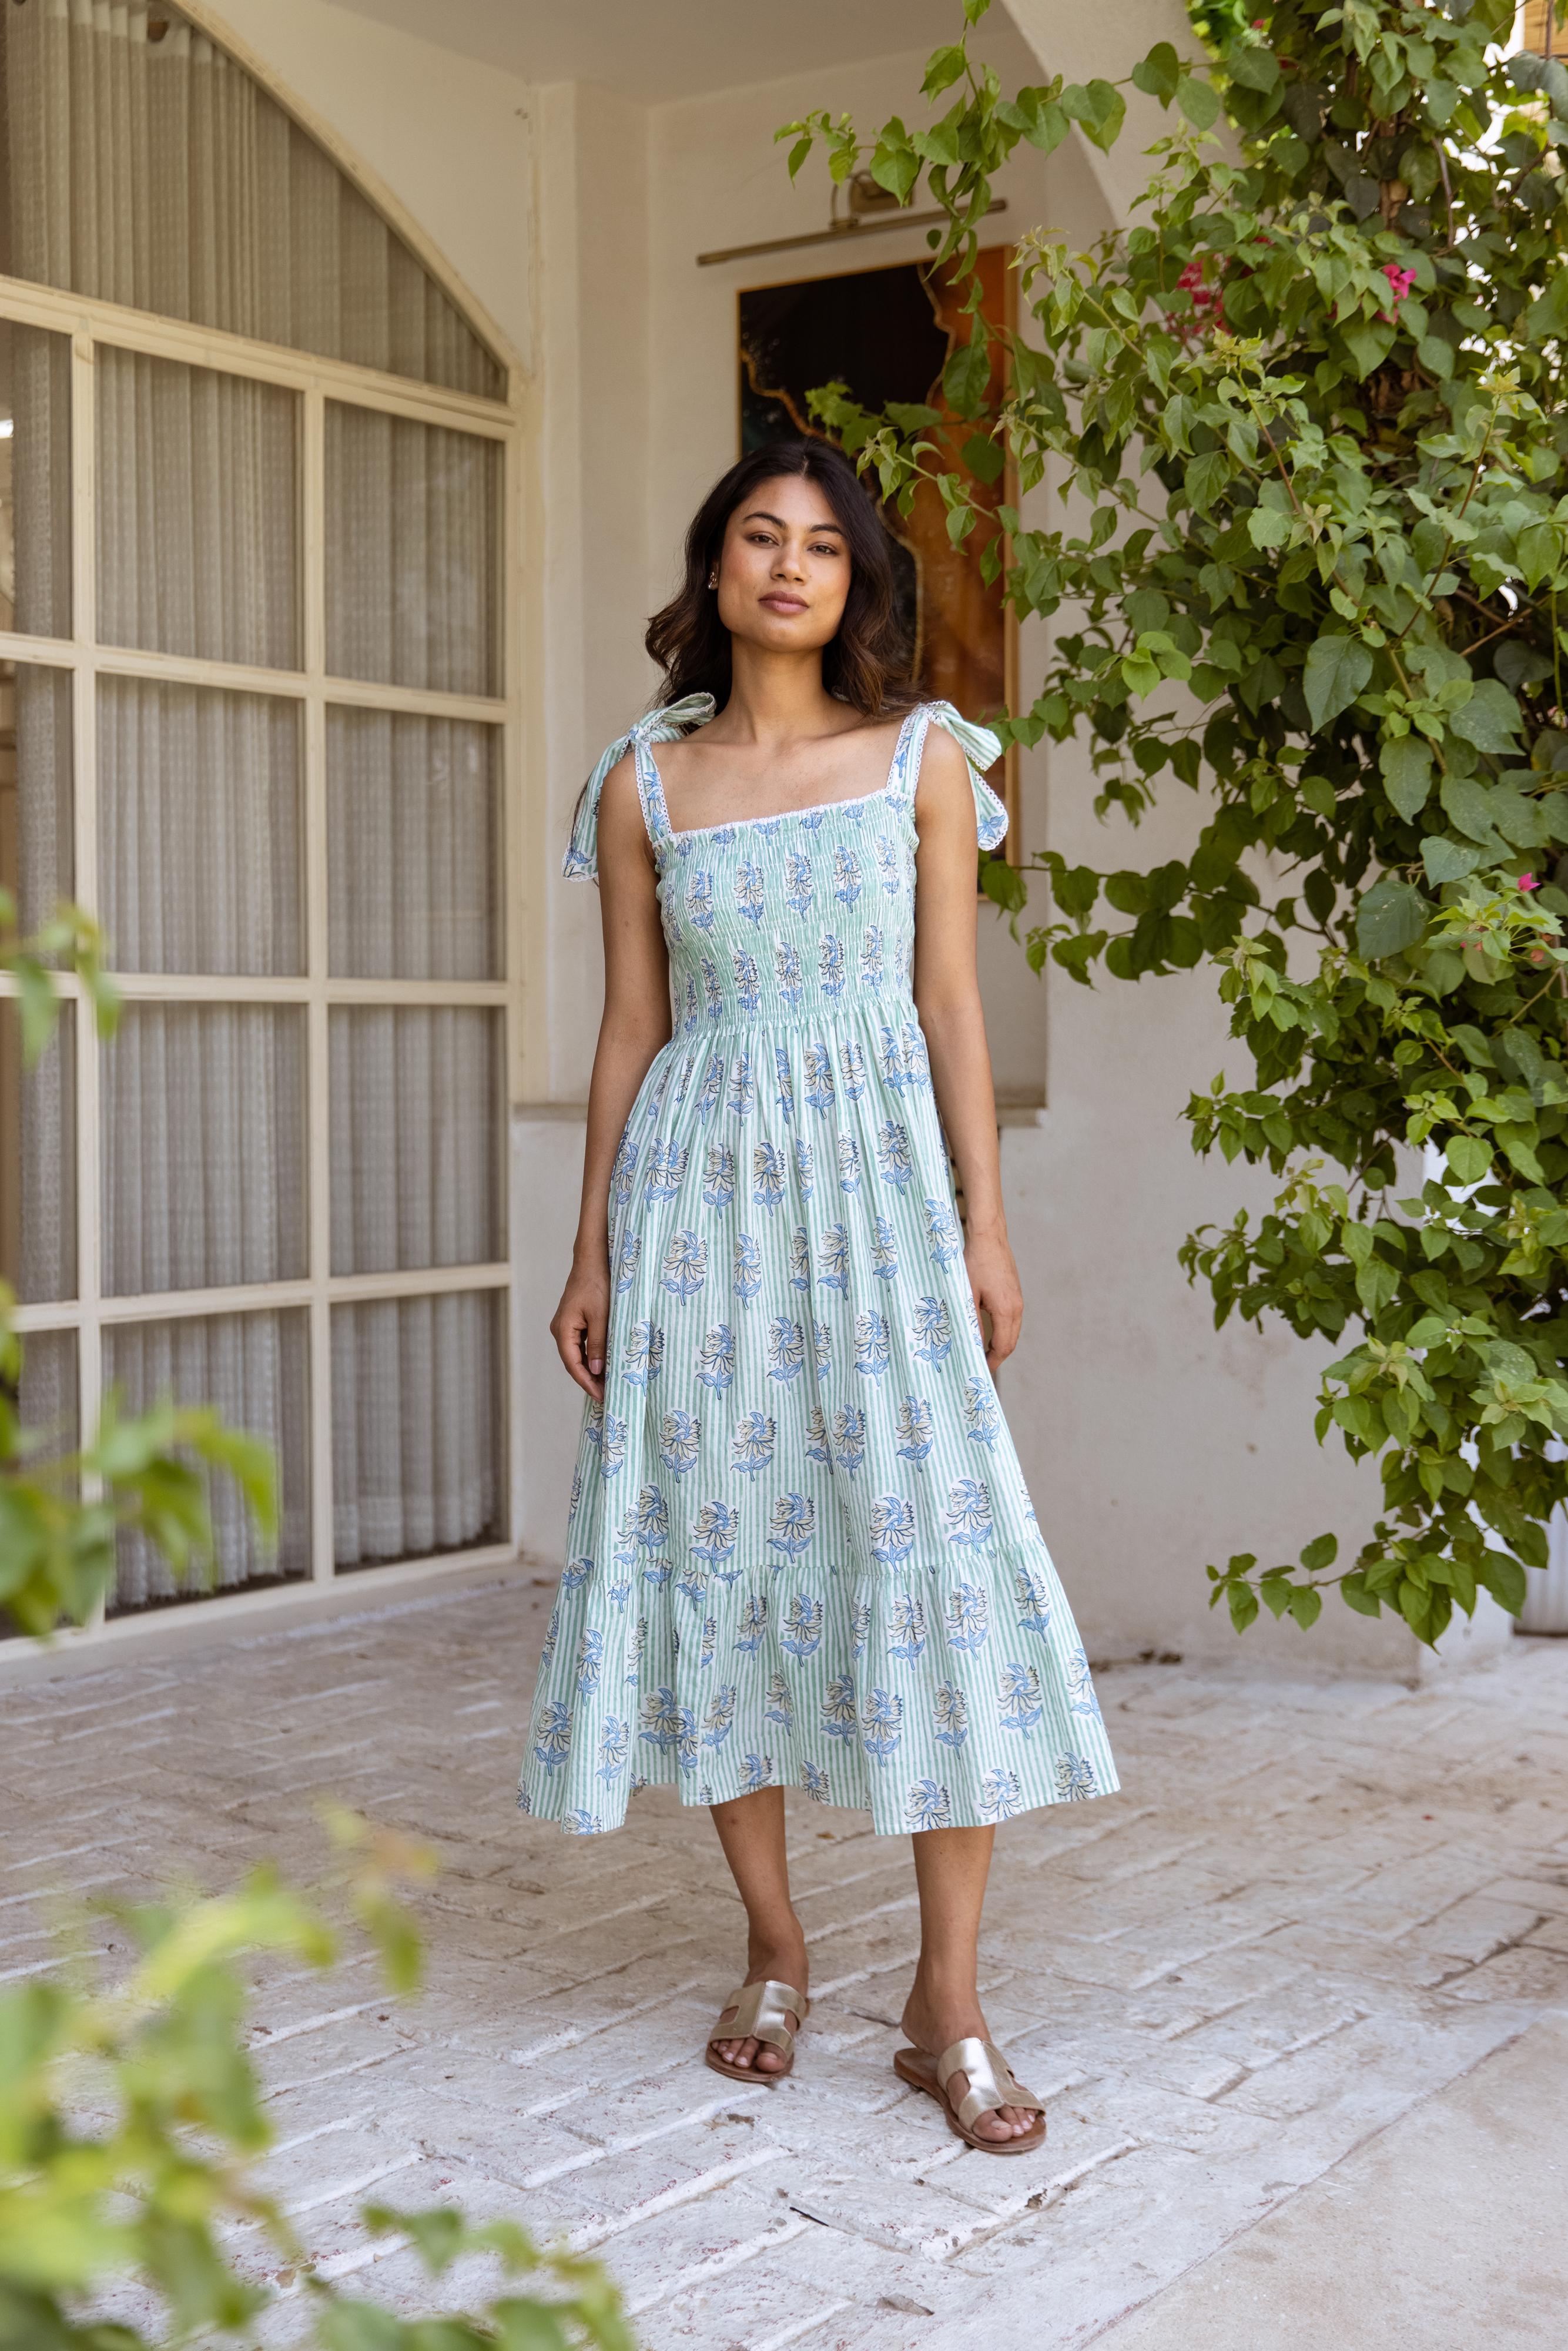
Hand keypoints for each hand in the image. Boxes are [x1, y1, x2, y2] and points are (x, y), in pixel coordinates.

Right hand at [552, 1256, 610, 1398]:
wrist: (593, 1260)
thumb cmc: (597, 1284)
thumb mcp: (601, 1317)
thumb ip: (599, 1344)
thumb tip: (595, 1370)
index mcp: (563, 1329)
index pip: (573, 1364)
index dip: (586, 1382)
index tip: (601, 1396)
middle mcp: (560, 1330)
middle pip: (573, 1362)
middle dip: (589, 1380)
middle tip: (606, 1396)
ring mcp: (566, 1326)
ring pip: (577, 1355)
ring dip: (591, 1369)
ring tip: (607, 1384)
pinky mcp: (575, 1321)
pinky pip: (582, 1345)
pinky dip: (592, 1356)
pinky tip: (604, 1364)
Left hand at [965, 1230, 1021, 1375]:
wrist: (989, 1237)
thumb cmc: (975, 1263)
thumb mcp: (968, 1294)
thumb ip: (971, 1321)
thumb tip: (972, 1344)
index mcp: (1007, 1310)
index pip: (1003, 1347)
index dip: (992, 1361)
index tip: (980, 1370)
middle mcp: (1017, 1308)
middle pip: (1010, 1342)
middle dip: (997, 1357)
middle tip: (980, 1366)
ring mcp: (1018, 1300)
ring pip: (1012, 1332)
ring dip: (1000, 1344)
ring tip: (982, 1353)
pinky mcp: (1015, 1293)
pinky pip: (1012, 1320)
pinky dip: (1003, 1332)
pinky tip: (989, 1332)